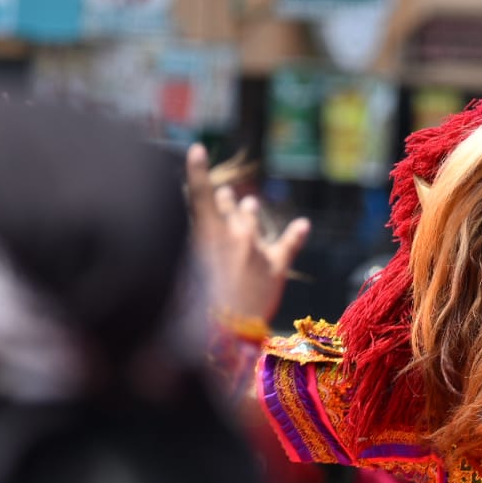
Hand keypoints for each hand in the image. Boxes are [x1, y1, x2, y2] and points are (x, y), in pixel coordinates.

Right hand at [186, 144, 309, 323]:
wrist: (226, 334)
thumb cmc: (192, 308)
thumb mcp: (177, 274)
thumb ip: (184, 253)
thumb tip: (185, 245)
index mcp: (207, 234)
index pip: (199, 194)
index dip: (198, 170)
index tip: (198, 148)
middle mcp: (235, 235)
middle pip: (228, 209)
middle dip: (225, 201)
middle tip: (225, 194)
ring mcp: (257, 251)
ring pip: (253, 223)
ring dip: (249, 212)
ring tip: (249, 203)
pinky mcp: (276, 269)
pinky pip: (288, 246)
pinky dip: (296, 234)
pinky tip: (304, 225)